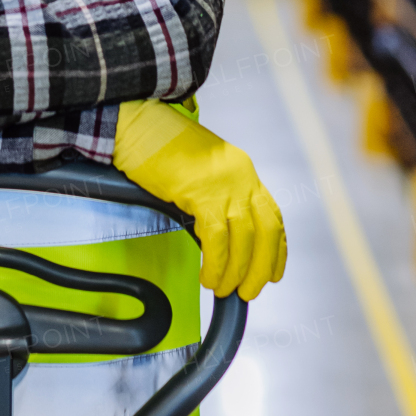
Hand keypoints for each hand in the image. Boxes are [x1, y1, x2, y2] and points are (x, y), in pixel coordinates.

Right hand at [114, 99, 285, 301]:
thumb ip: (218, 194)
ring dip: (235, 271)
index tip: (272, 274)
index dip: (276, 250)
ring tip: (223, 289)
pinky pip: (216, 238)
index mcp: (243, 169)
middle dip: (261, 267)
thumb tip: (220, 235)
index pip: (272, 216)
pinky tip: (207, 277)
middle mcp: (242, 176)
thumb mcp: (202, 168)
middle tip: (248, 292)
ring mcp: (224, 183)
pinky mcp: (202, 191)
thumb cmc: (161, 146)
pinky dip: (215, 263)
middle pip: (265, 231)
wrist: (139, 123)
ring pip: (243, 239)